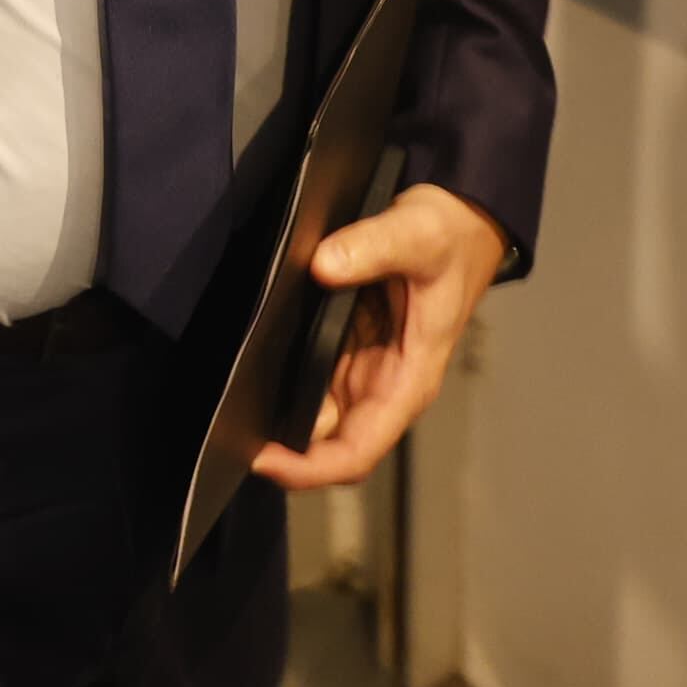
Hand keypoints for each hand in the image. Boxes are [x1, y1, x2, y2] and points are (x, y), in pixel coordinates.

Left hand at [253, 184, 509, 491]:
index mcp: (408, 379)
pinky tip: (250, 369)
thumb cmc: (451, 238)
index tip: (264, 459)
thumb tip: (322, 265)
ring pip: (314, 416)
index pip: (358, 450)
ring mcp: (364, 368)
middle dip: (282, 446)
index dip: (311, 467)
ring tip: (228, 404)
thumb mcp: (418, 234)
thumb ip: (372, 246)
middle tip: (226, 429)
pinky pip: (310, 378)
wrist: (459, 218)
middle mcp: (384, 384)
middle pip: (328, 442)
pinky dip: (281, 383)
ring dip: (277, 416)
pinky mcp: (348, 346)